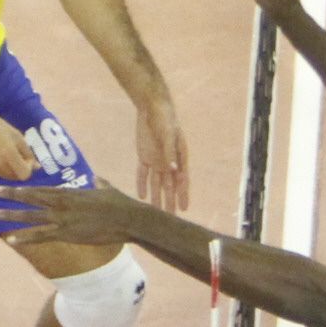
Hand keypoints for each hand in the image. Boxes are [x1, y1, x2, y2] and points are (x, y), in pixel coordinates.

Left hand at [0, 173, 138, 247]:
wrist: (128, 219)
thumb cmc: (120, 203)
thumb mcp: (106, 188)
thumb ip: (97, 182)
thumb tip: (95, 178)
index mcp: (69, 192)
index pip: (41, 189)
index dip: (24, 188)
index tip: (11, 186)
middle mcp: (62, 203)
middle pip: (30, 199)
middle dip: (10, 196)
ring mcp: (62, 219)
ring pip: (30, 217)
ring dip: (10, 216)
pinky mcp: (67, 234)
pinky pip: (41, 236)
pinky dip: (24, 238)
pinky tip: (10, 239)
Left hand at [134, 96, 188, 211]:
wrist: (152, 108)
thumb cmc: (166, 120)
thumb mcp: (169, 135)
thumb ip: (170, 153)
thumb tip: (174, 170)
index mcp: (179, 158)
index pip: (181, 180)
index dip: (183, 195)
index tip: (184, 209)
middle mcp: (168, 162)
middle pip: (169, 185)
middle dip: (169, 201)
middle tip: (170, 218)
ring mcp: (156, 160)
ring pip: (156, 183)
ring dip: (156, 196)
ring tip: (156, 212)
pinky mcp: (144, 156)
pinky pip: (143, 174)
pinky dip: (142, 184)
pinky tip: (142, 196)